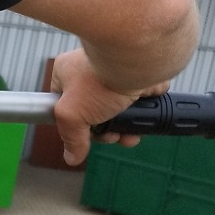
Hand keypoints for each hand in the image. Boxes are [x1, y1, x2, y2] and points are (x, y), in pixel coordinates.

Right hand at [48, 49, 165, 166]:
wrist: (138, 57)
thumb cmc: (100, 77)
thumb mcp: (73, 115)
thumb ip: (71, 138)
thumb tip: (72, 157)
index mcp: (67, 73)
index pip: (67, 106)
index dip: (80, 126)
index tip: (91, 135)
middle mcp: (93, 70)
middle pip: (97, 110)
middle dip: (109, 129)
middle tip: (115, 136)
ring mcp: (119, 71)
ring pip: (121, 107)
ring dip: (128, 124)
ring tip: (132, 133)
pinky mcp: (143, 72)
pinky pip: (143, 95)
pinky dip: (147, 106)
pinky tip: (146, 111)